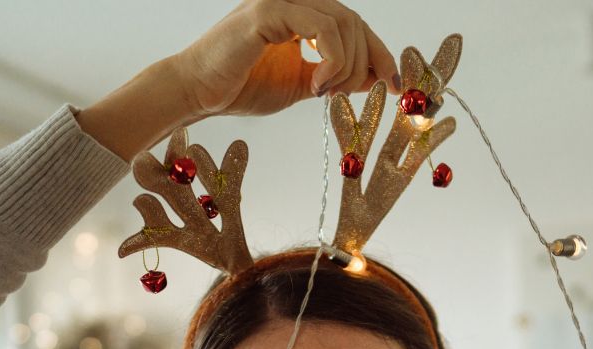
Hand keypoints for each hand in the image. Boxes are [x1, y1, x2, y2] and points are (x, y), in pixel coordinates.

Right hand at [169, 0, 403, 118]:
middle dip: (368, 61)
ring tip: (327, 92)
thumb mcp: (300, 84)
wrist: (198, 93)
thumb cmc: (240, 88)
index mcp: (300, 12)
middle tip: (356, 94)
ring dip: (347, 65)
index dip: (379, 53)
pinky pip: (321, 27)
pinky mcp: (268, 11)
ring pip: (343, 22)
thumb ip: (333, 76)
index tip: (394, 86)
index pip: (353, 24)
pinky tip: (316, 85)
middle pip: (354, 21)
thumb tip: (371, 78)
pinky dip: (331, 59)